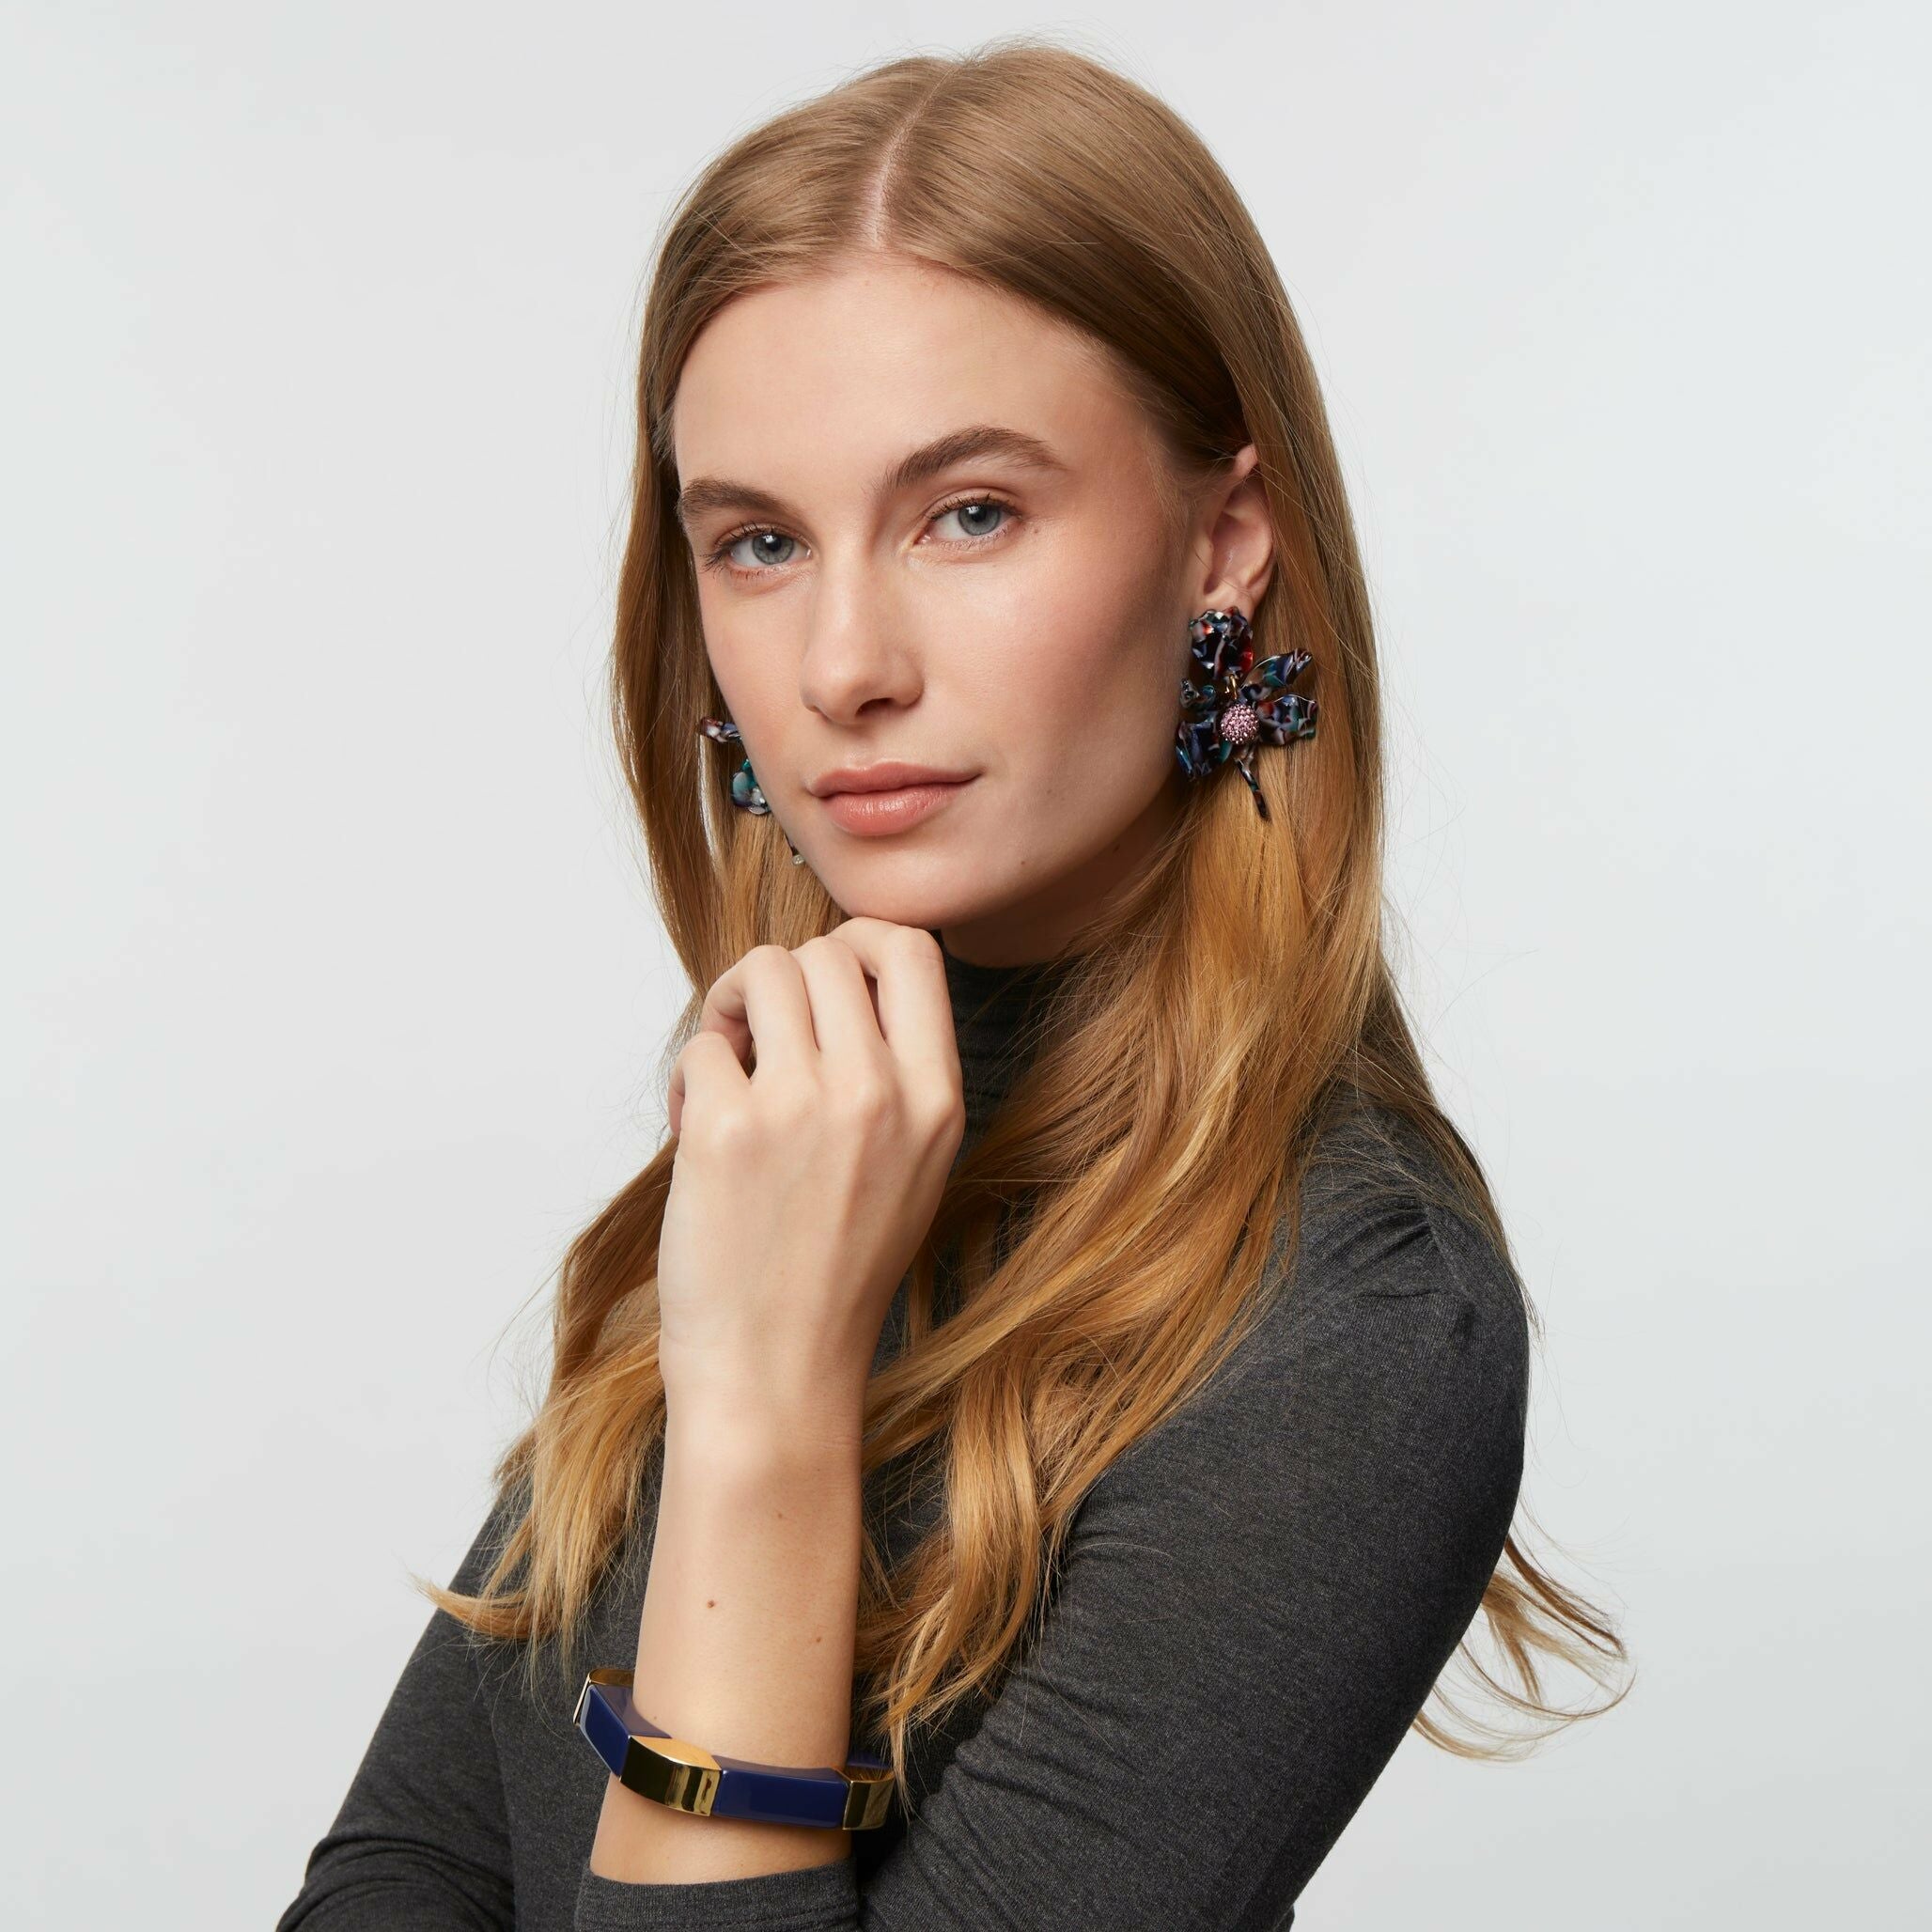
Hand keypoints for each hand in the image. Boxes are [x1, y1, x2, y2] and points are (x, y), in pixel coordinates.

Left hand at [655, 919, 965, 1438]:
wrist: (776, 1375)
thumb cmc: (832, 1277)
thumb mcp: (911, 1170)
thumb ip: (893, 1076)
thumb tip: (834, 981)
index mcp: (935, 1101)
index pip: (913, 951)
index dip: (858, 943)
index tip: (824, 981)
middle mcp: (878, 1093)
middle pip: (825, 952)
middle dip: (781, 981)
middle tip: (757, 1038)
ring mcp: (802, 1107)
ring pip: (761, 972)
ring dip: (730, 1006)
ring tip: (726, 1068)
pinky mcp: (727, 1129)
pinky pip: (701, 1043)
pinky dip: (689, 1077)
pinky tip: (695, 1131)